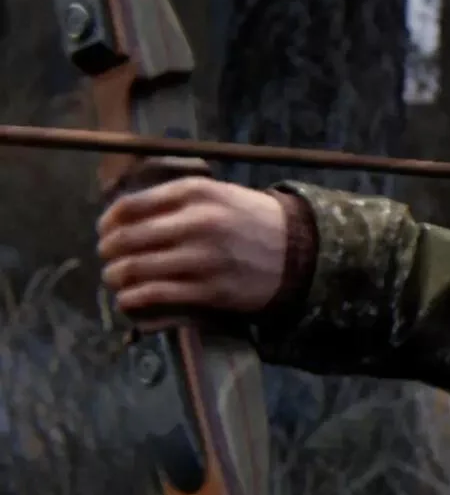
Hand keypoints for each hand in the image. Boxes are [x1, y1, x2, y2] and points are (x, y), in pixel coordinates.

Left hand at [96, 174, 290, 322]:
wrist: (300, 251)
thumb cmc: (251, 221)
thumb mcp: (217, 194)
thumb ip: (174, 200)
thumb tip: (121, 218)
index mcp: (196, 193)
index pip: (130, 207)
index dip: (108, 223)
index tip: (104, 233)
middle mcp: (198, 222)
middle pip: (127, 239)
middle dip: (108, 253)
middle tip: (108, 260)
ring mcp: (205, 258)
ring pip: (136, 269)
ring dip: (116, 278)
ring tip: (116, 281)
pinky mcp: (211, 289)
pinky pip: (156, 295)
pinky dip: (133, 300)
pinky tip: (130, 300)